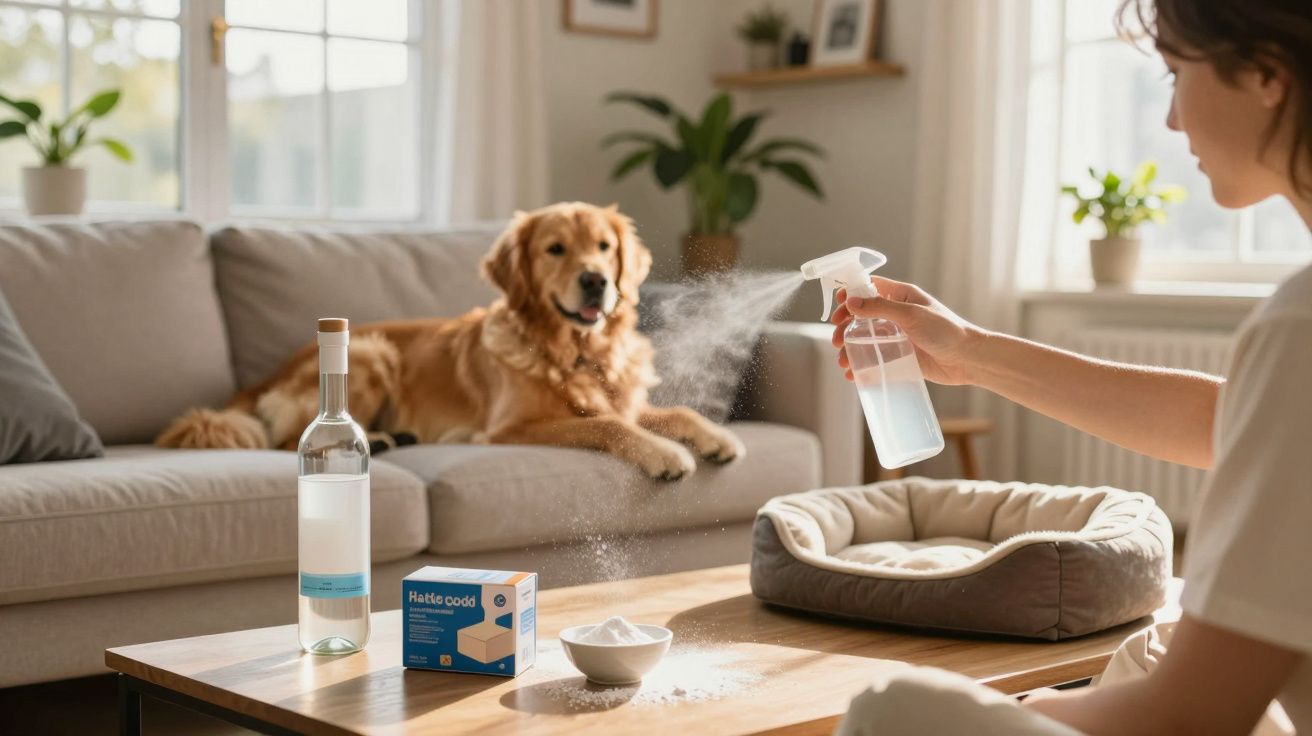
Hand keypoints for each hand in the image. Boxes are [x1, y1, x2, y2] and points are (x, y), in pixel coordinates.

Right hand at [830, 276, 985, 385]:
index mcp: (901, 296)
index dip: (851, 294)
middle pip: (862, 316)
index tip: (838, 305)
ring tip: (843, 361)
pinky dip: (862, 366)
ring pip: (865, 339)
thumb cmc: (946, 330)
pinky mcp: (901, 356)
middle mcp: (897, 314)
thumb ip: (879, 308)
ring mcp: (898, 336)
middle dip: (845, 326)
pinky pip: (876, 359)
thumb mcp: (911, 315)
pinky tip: (854, 374)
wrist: (968, 359)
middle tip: (836, 339)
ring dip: (850, 349)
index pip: (870, 288)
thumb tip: (851, 302)